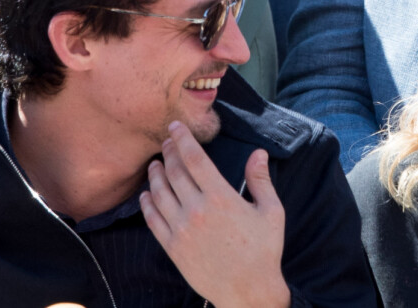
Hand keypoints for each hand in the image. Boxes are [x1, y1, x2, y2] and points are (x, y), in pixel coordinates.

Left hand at [139, 121, 290, 307]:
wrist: (248, 293)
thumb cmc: (263, 250)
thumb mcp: (271, 212)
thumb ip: (261, 179)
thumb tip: (258, 152)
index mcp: (220, 197)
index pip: (194, 159)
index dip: (182, 139)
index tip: (175, 126)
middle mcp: (197, 210)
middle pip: (174, 171)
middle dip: (169, 151)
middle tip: (166, 141)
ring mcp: (181, 229)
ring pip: (160, 192)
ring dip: (155, 174)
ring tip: (155, 164)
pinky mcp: (172, 247)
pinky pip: (153, 219)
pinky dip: (146, 203)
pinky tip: (146, 193)